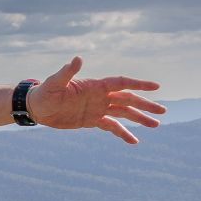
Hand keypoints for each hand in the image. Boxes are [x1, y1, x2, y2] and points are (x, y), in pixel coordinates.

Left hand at [25, 57, 165, 143]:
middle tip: (162, 111)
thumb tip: (78, 59)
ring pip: (124, 113)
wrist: (37, 107)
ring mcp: (98, 108)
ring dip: (140, 118)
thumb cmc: (44, 92)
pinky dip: (123, 133)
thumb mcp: (55, 83)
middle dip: (145, 105)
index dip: (138, 84)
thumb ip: (67, 72)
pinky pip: (112, 127)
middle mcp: (100, 96)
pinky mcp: (93, 120)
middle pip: (128, 99)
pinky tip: (134, 141)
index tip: (156, 87)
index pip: (121, 83)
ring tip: (156, 125)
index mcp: (95, 85)